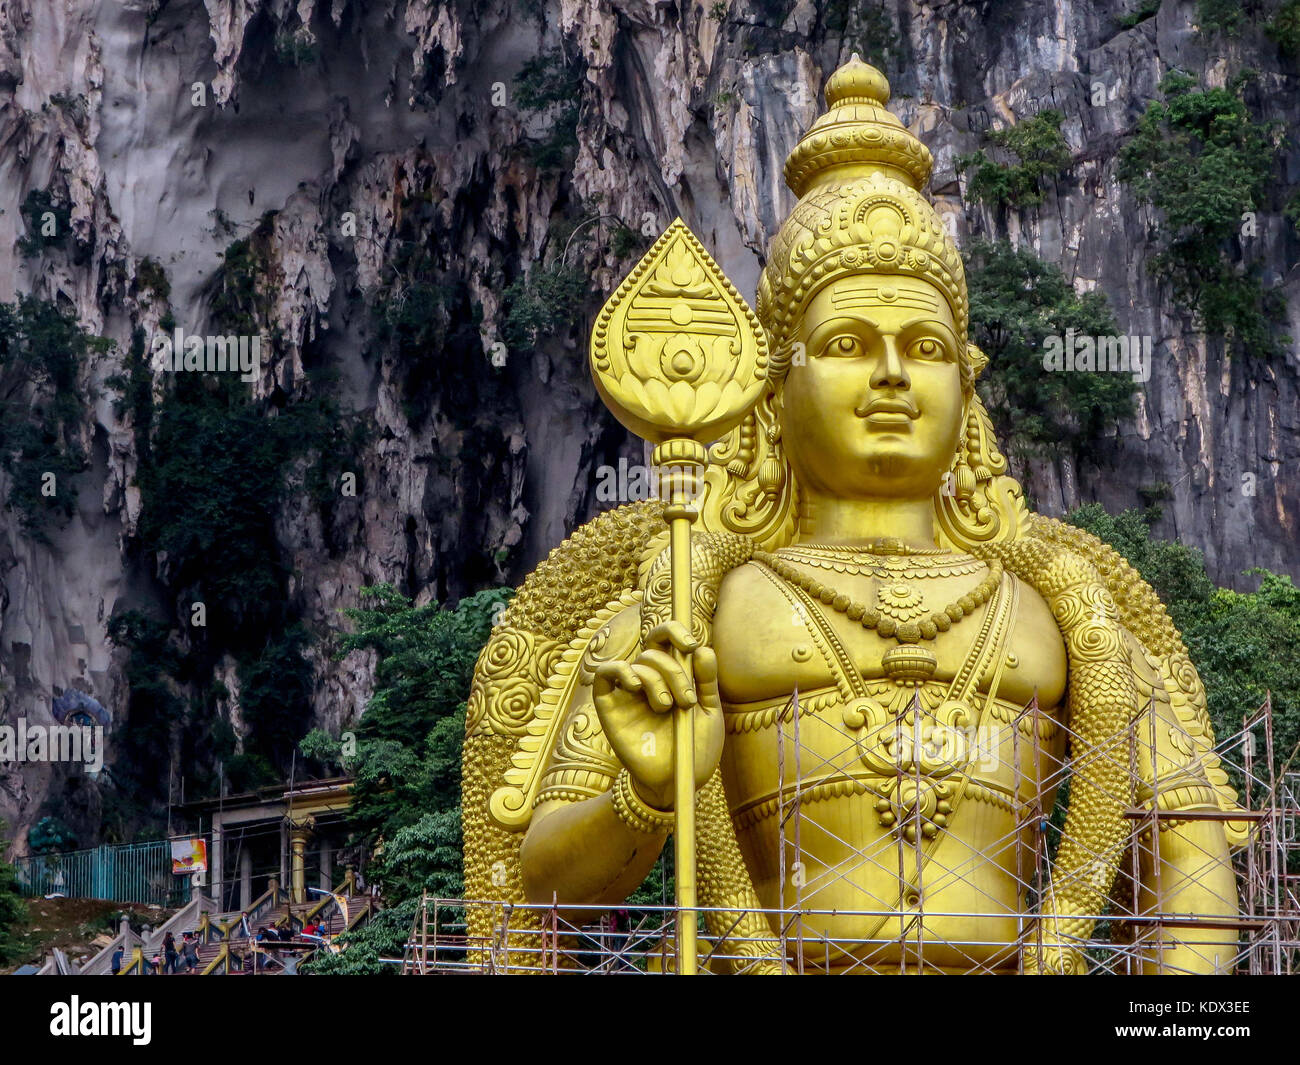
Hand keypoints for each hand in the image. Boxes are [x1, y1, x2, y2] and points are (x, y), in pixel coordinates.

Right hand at [592, 621, 724, 809]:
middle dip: (675, 672)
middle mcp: (648, 680)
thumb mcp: (709, 712)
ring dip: (656, 680)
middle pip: (654, 652)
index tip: (691, 644)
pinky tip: (636, 686)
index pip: (665, 640)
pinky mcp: (609, 708)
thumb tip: (703, 649)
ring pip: (637, 663)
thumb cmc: (694, 748)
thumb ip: (706, 680)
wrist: (677, 781)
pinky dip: (619, 672)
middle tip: (686, 700)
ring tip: (667, 707)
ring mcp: (628, 693)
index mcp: (671, 676)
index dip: (674, 632)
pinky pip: (603, 675)